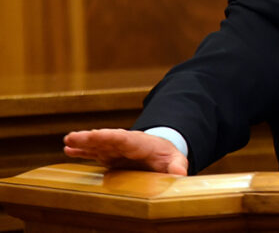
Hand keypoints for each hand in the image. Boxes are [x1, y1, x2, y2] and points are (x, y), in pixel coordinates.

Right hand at [63, 129, 187, 174]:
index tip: (96, 135)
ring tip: (67, 142)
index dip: (109, 136)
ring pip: (96, 144)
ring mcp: (114, 149)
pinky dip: (81, 150)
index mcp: (139, 143)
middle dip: (90, 138)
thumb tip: (180, 175)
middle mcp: (123, 143)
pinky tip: (67, 149)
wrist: (160, 152)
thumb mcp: (175, 160)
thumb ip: (177, 166)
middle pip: (105, 139)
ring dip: (82, 143)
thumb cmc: (166, 156)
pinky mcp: (108, 155)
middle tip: (72, 137)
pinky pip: (93, 152)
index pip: (123, 138)